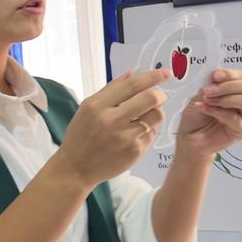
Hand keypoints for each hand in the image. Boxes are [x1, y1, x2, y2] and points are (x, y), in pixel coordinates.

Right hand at [51, 70, 169, 187]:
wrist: (76, 168)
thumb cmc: (80, 136)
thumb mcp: (86, 109)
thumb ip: (109, 90)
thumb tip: (132, 74)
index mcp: (97, 106)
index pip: (132, 85)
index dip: (153, 77)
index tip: (165, 73)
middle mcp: (111, 120)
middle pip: (150, 98)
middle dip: (160, 95)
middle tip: (158, 97)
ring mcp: (125, 137)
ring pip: (156, 116)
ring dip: (155, 113)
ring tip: (145, 116)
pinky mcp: (134, 151)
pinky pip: (152, 134)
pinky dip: (148, 130)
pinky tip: (136, 134)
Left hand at [175, 68, 241, 156]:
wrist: (189, 137)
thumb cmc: (195, 116)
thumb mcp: (199, 96)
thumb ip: (210, 85)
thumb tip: (216, 75)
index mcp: (235, 90)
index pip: (241, 77)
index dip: (229, 74)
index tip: (215, 76)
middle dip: (227, 86)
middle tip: (208, 91)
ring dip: (226, 99)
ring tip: (208, 101)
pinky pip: (236, 118)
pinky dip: (218, 112)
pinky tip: (204, 110)